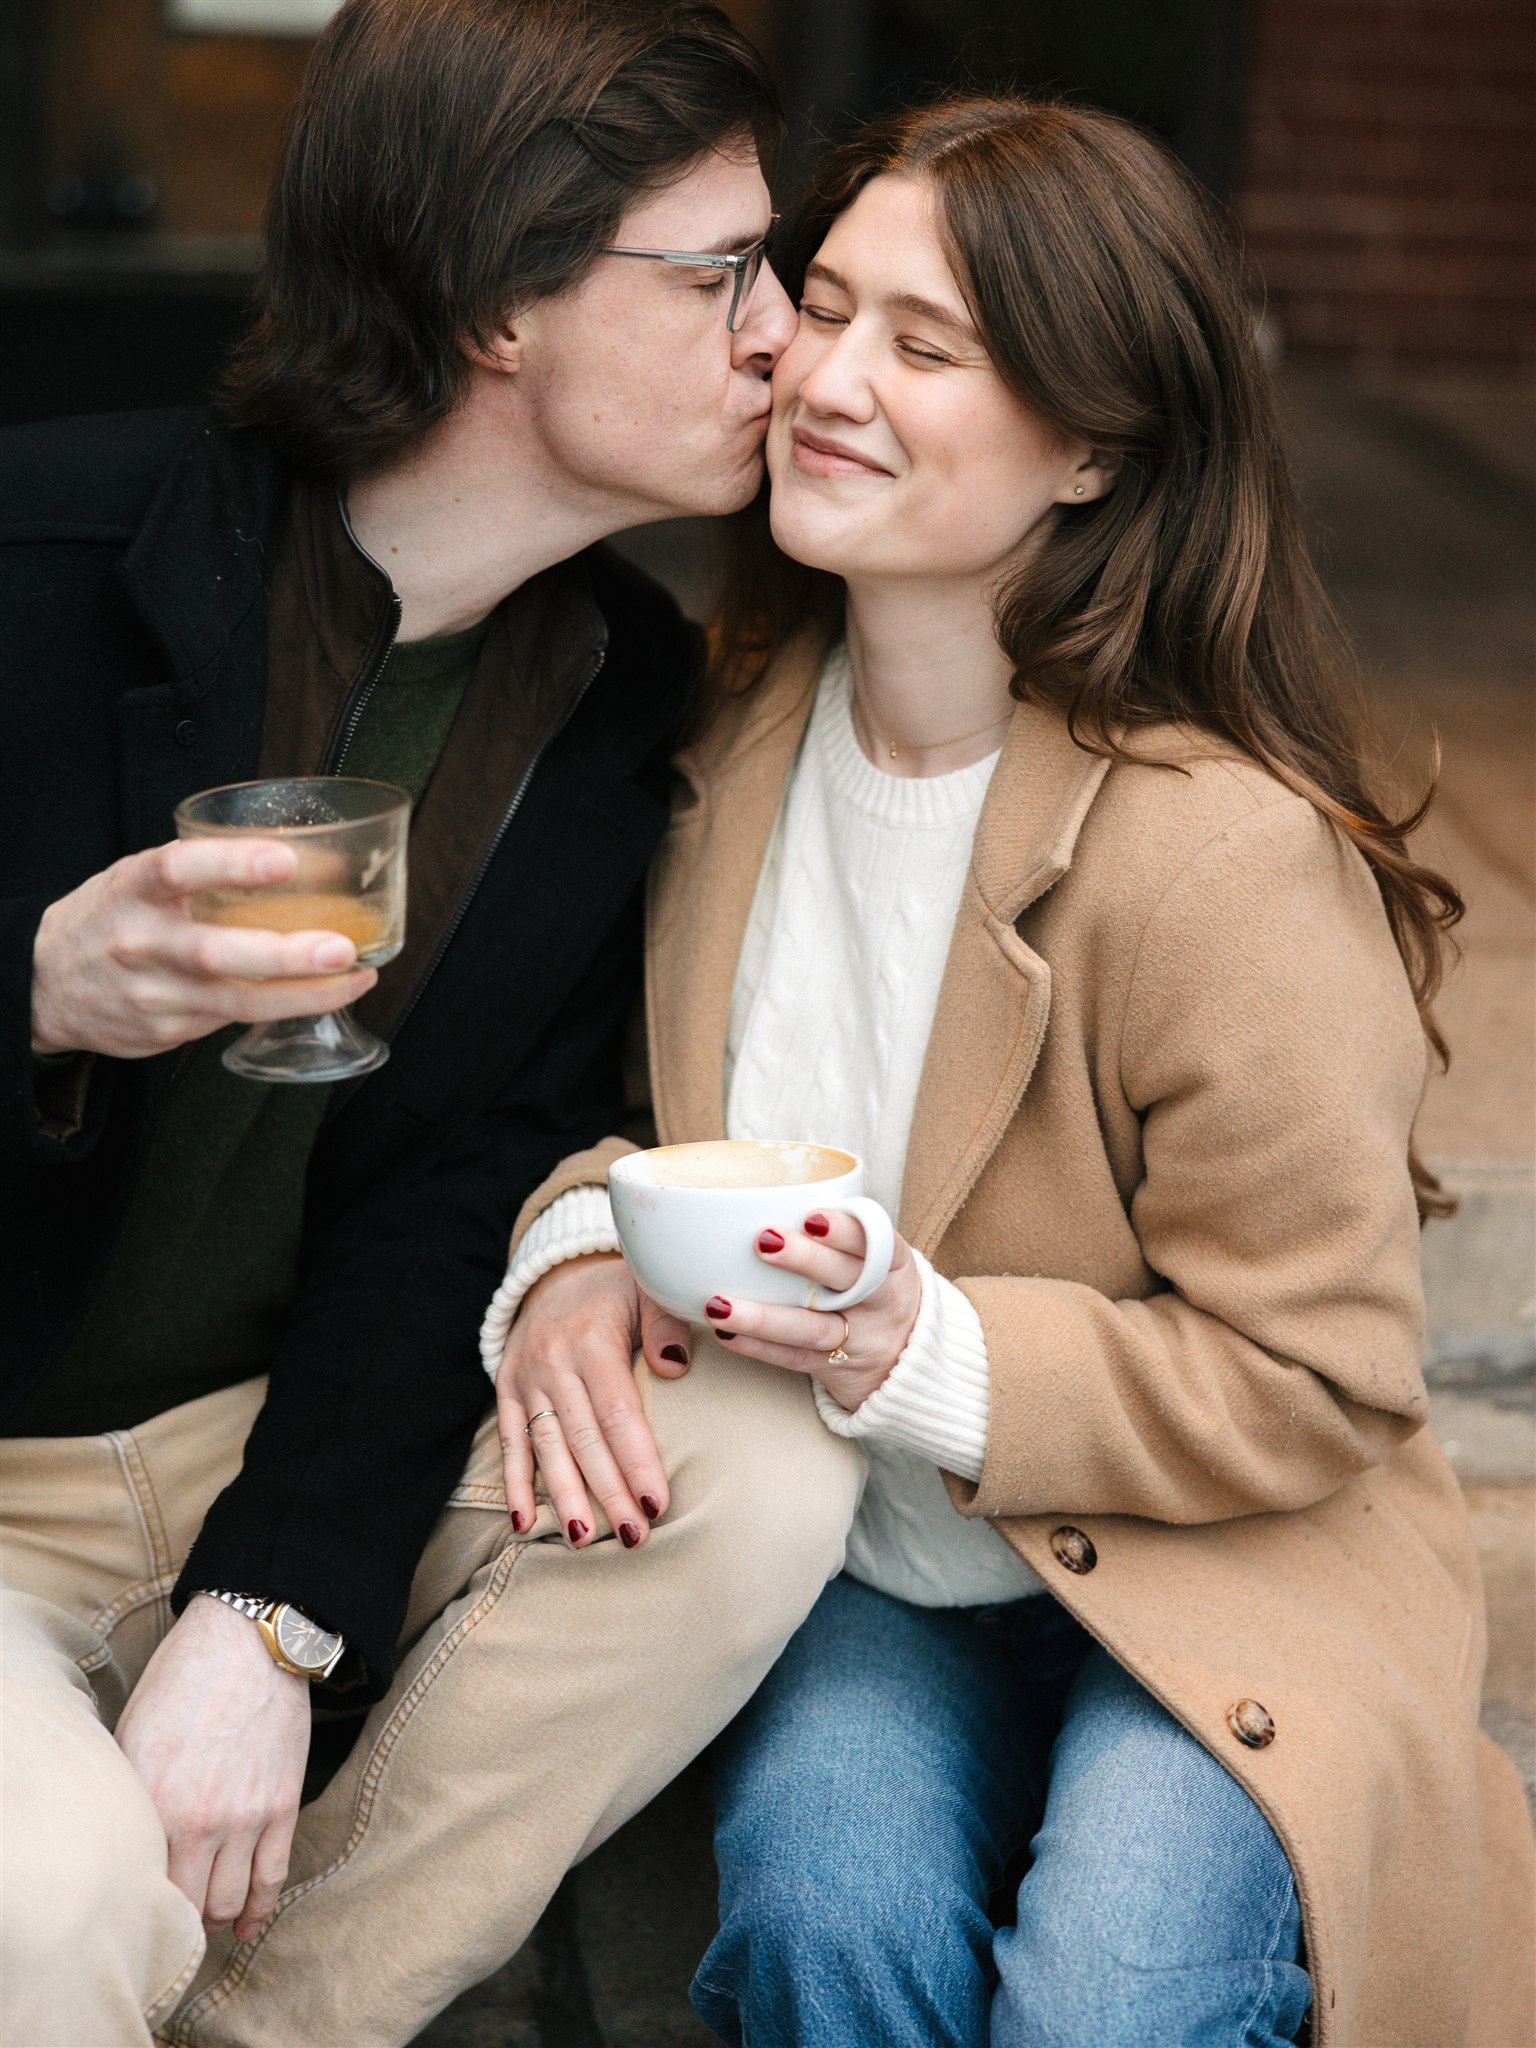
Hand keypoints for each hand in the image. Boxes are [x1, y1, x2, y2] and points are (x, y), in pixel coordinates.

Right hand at [30, 837, 378, 1058]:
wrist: (46, 982)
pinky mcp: (166, 1030)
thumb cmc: (114, 916)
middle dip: (285, 954)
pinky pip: (234, 1020)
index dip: (233, 863)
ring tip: (357, 977)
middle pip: (215, 953)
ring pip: (236, 1000)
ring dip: (305, 994)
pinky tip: (323, 995)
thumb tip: (314, 862)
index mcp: (134, 888)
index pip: (177, 868)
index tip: (286, 858)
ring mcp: (153, 992)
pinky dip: (284, 1007)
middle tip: (342, 947)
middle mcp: (142, 941)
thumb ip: (205, 869)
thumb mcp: (142, 877)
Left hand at [114, 1595, 310, 1942]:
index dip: (142, 1901)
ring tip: (211, 1915)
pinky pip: (273, 1876)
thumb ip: (130, 1795)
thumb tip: (125, 1839)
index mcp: (152, 1803)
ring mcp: (246, 1817)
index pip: (143, 1885)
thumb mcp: (132, 1734)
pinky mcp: (283, 1805)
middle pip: (188, 1905)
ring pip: (230, 1900)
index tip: (142, 1904)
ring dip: (218, 1915)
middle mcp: (198, 1821)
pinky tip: (250, 1922)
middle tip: (177, 1914)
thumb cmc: (183, 1680)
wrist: (248, 1643)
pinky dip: (260, 1908)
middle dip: (181, 1917)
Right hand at [495, 1252, 691, 1550]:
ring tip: (584, 1538)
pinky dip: (515, 1483)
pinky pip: (511, 1442)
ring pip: (547, 1446)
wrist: (558, 1271)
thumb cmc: (618, 1290)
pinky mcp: (506, 1389)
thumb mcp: (648, 1289)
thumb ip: (665, 1323)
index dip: (637, 1459)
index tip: (657, 1502)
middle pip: (585, 1438)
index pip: (617, 1412)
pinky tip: (523, 1521)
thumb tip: (674, 1366)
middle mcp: (554, 1362)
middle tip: (634, 1536)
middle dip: (609, 1491)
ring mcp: (526, 1378)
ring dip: (565, 1495)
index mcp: (592, 1340)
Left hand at [703, 1207, 921, 1411]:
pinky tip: (726, 1333)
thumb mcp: (878, 1260)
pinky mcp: (835, 1368)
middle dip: (806, 1260)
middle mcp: (882, 1303)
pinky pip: (794, 1358)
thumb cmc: (876, 1289)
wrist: (910, 1361)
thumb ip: (841, 1232)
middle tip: (763, 1241)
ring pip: (812, 1328)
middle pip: (848, 1281)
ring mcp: (859, 1340)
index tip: (812, 1216)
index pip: (877, 1244)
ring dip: (763, 1317)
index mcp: (895, 1266)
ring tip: (719, 1304)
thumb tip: (768, 1192)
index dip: (846, 1231)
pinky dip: (759, 1346)